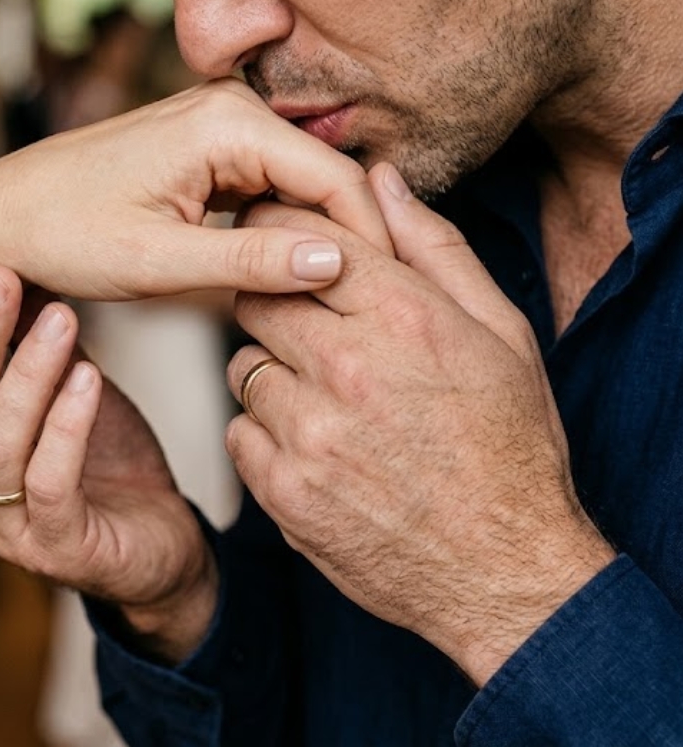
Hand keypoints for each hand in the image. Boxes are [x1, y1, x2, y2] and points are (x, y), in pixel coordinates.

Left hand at [0, 78, 392, 300]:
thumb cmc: (62, 235)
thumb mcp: (160, 261)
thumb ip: (252, 262)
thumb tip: (337, 263)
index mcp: (226, 123)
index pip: (336, 180)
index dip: (369, 244)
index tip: (387, 303)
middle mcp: (229, 110)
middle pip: (324, 181)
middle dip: (345, 244)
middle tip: (362, 316)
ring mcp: (217, 127)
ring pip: (298, 188)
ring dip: (312, 242)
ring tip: (329, 306)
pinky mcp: (205, 151)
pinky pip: (266, 190)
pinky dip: (278, 233)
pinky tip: (280, 280)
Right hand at [0, 266, 218, 661]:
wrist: (158, 546)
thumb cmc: (105, 464)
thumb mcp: (67, 393)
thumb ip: (36, 348)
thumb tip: (14, 272)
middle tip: (0, 278)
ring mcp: (8, 529)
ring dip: (26, 374)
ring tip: (60, 317)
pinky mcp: (60, 551)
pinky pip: (52, 483)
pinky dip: (67, 426)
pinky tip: (89, 377)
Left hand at [225, 165, 614, 685]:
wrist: (502, 567)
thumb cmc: (508, 445)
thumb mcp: (500, 333)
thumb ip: (434, 249)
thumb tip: (380, 179)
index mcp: (404, 318)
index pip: (306, 240)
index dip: (285, 237)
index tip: (279, 246)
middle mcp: (348, 369)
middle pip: (257, 298)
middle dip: (271, 301)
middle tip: (302, 323)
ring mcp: (309, 433)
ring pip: (243, 366)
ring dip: (272, 372)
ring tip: (323, 396)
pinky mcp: (283, 490)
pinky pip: (239, 431)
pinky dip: (265, 433)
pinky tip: (313, 445)